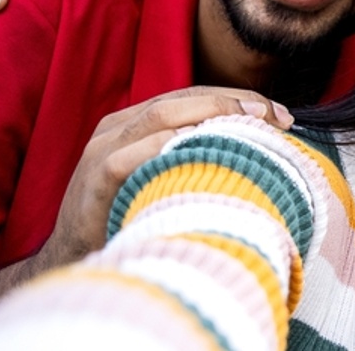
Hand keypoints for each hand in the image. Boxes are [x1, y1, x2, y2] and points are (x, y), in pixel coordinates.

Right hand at [33, 87, 293, 268]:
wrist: (73, 258)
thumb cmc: (129, 217)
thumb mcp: (162, 179)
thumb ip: (194, 158)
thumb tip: (260, 153)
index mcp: (133, 124)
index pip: (191, 96)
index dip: (236, 98)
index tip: (281, 114)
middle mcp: (116, 129)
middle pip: (180, 99)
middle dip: (233, 102)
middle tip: (277, 116)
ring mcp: (101, 152)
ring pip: (159, 116)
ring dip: (210, 116)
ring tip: (254, 125)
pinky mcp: (94, 181)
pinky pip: (129, 157)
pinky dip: (166, 149)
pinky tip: (204, 151)